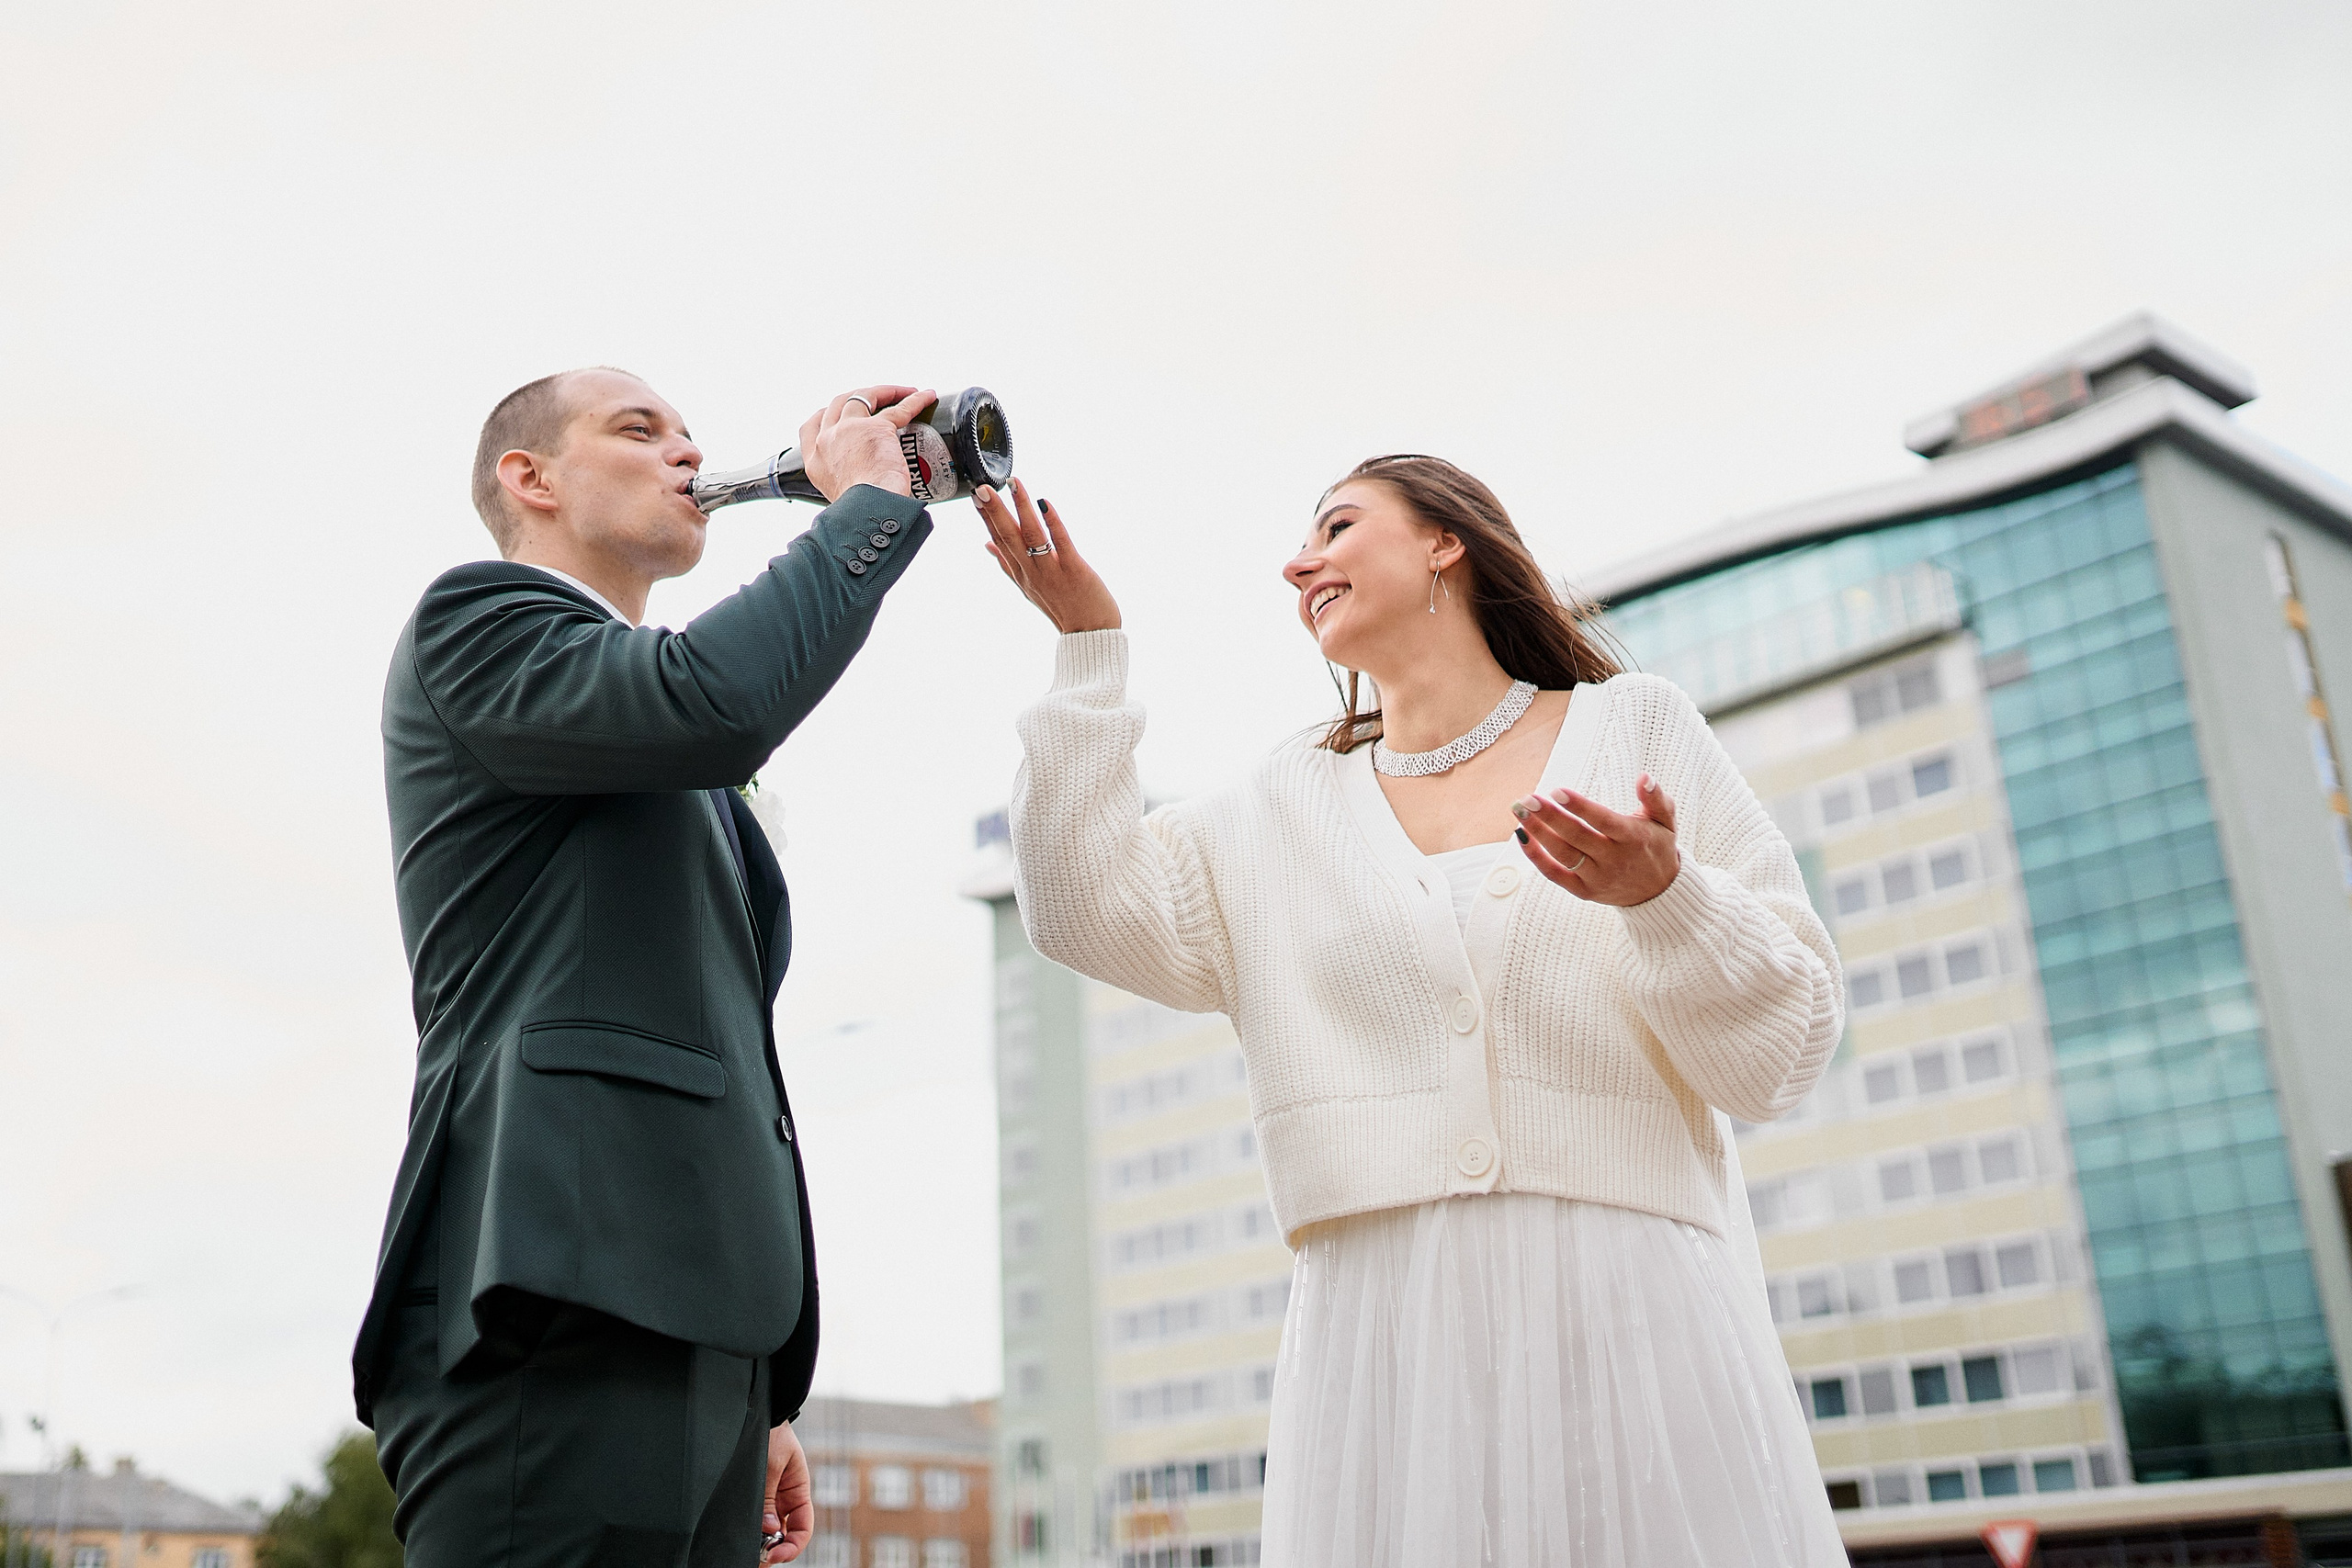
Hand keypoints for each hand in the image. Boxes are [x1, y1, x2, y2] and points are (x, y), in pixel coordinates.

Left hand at [761, 1421, 813, 1563]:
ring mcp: (770, 1502)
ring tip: (751, 1550)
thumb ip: (768, 1497)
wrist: (761, 1417)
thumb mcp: (771, 1463)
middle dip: (775, 1549)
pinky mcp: (755, 1499)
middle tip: (759, 1557)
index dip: (793, 1546)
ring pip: (769, 1532)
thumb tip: (768, 1528)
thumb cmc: (772, 1433)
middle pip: (785, 1536)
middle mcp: (785, 1501)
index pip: (803, 1529)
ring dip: (762, 1543)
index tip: (777, 1554)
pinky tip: (746, 1536)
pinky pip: (756, 1521)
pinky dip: (753, 1531)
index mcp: (799, 1492)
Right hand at [799, 386, 938, 501]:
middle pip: (839, 403)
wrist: (868, 511)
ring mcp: (849, 430)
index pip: (811, 426)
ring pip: (864, 397)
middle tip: (878, 398)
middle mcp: (826, 441)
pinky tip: (926, 397)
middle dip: (858, 396)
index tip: (840, 411)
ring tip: (905, 392)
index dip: (825, 414)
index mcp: (815, 460)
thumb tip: (864, 485)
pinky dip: (915, 401)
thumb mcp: (840, 496)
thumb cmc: (860, 512)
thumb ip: (846, 482)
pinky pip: (898, 409)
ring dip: (885, 391)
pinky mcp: (877, 428)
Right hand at [976, 478, 1121, 632]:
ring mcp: (1052, 571)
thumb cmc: (1062, 606)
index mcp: (1020, 573)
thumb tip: (986, 544)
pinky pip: (1061, 543)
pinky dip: (1053, 523)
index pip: (998, 540)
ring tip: (1014, 484)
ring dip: (1022, 509)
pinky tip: (1046, 504)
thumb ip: (1007, 563)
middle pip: (1008, 537)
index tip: (975, 494)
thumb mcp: (1028, 586)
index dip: (986, 517)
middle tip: (982, 488)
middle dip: (995, 511)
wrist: (1090, 632)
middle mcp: (1031, 572)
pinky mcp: (1074, 570)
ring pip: (1032, 536)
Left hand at [1511, 774, 1680, 906]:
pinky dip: (1536, 858)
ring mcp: (1597, 877)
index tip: (1557, 791)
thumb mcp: (1665, 821)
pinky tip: (1522, 837)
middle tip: (1528, 799)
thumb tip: (1643, 777)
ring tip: (1520, 812)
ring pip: (1563, 855)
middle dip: (1550, 817)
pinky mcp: (1584, 891)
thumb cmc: (1657, 847)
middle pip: (1577, 837)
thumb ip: (1656, 798)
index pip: (1603, 821)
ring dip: (1539, 833)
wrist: (1659, 893)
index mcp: (1633, 838)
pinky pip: (1555, 875)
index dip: (1580, 807)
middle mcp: (1614, 859)